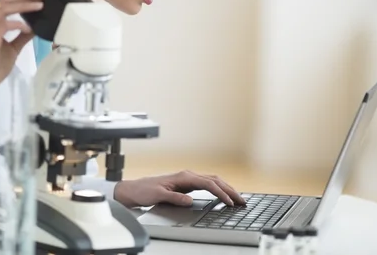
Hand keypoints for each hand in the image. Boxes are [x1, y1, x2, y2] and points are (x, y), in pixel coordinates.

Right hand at [0, 0, 43, 103]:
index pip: (4, 1)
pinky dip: (17, 23)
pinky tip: (28, 27)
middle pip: (4, 0)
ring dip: (23, 5)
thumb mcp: (13, 48)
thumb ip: (22, 36)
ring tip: (39, 5)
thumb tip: (35, 26)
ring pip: (4, 8)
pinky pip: (3, 24)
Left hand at [113, 170, 246, 207]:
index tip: (229, 202)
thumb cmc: (144, 191)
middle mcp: (187, 175)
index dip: (220, 192)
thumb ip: (174, 198)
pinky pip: (207, 184)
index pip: (208, 183)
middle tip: (242, 201)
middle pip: (214, 180)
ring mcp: (188, 179)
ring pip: (213, 181)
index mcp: (183, 176)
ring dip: (226, 188)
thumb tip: (190, 200)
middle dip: (229, 190)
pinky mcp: (186, 184)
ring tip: (238, 198)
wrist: (134, 189)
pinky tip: (224, 195)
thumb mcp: (158, 195)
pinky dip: (219, 189)